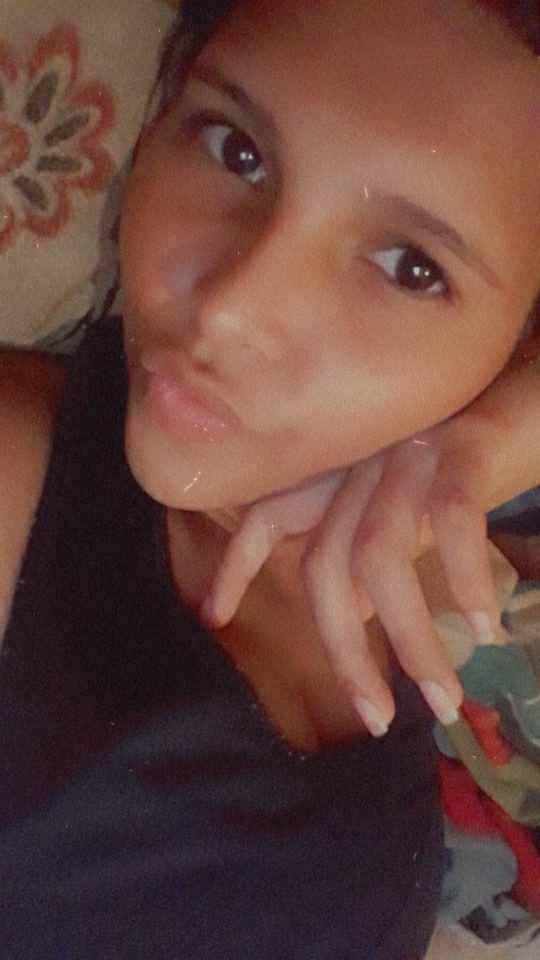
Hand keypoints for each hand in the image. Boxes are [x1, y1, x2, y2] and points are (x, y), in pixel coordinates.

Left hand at [201, 415, 503, 736]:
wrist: (524, 391)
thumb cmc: (468, 452)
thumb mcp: (405, 504)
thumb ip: (370, 549)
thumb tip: (352, 612)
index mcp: (340, 476)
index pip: (268, 518)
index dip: (235, 565)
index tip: (213, 618)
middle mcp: (360, 465)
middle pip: (326, 566)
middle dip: (344, 652)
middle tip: (376, 717)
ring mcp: (405, 454)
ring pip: (382, 556)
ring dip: (411, 637)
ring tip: (442, 698)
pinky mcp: (460, 445)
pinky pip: (450, 517)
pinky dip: (464, 576)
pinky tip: (483, 624)